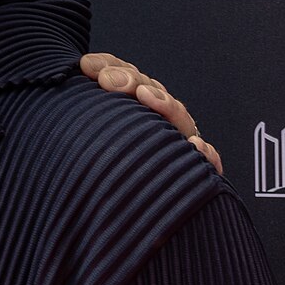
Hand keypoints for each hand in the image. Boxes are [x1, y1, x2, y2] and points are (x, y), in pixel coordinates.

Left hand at [79, 53, 222, 173]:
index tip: (85, 66)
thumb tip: (77, 71)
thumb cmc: (96, 172)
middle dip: (130, 80)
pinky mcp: (196, 169)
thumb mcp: (86, 137)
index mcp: (133, 107)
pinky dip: (204, 154)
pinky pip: (207, 161)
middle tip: (109, 81)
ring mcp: (178, 143)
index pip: (124, 78)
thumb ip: (83, 109)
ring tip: (146, 97)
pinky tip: (195, 148)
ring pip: (178, 118)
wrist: (121, 218)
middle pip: (150, 92)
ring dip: (164, 105)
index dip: (108, 66)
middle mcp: (157, 121)